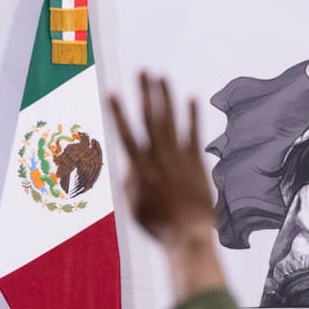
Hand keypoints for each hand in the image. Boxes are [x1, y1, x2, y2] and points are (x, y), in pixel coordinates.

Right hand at [109, 73, 225, 299]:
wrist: (189, 237)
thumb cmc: (160, 227)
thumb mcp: (135, 207)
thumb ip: (130, 183)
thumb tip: (129, 165)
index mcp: (139, 170)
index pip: (126, 134)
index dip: (118, 112)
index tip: (111, 92)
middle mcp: (158, 159)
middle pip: (149, 119)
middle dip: (144, 93)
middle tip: (141, 70)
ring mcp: (178, 160)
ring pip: (170, 121)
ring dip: (165, 97)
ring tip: (161, 76)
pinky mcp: (196, 164)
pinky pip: (193, 134)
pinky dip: (191, 116)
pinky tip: (190, 98)